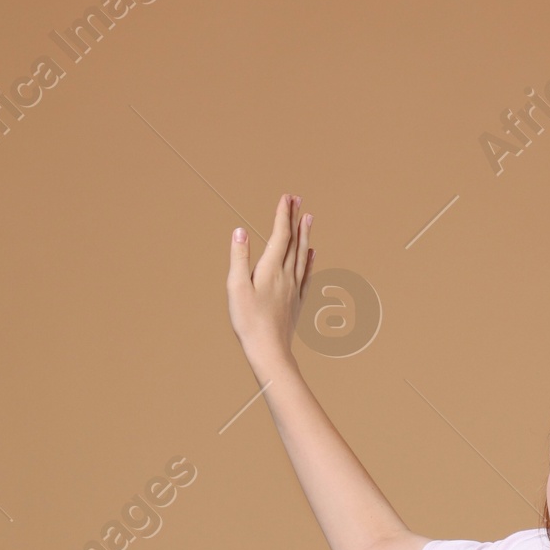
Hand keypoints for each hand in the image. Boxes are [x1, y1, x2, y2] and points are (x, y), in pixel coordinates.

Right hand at [227, 194, 312, 380]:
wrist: (270, 352)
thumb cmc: (248, 322)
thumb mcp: (236, 287)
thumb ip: (239, 257)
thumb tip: (240, 230)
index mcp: (271, 269)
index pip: (280, 235)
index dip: (283, 214)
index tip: (286, 197)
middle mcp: (286, 276)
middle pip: (294, 241)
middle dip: (295, 218)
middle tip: (298, 199)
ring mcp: (294, 289)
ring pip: (302, 255)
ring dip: (305, 235)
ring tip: (308, 218)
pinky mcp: (297, 302)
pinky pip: (306, 275)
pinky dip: (310, 260)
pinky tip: (313, 254)